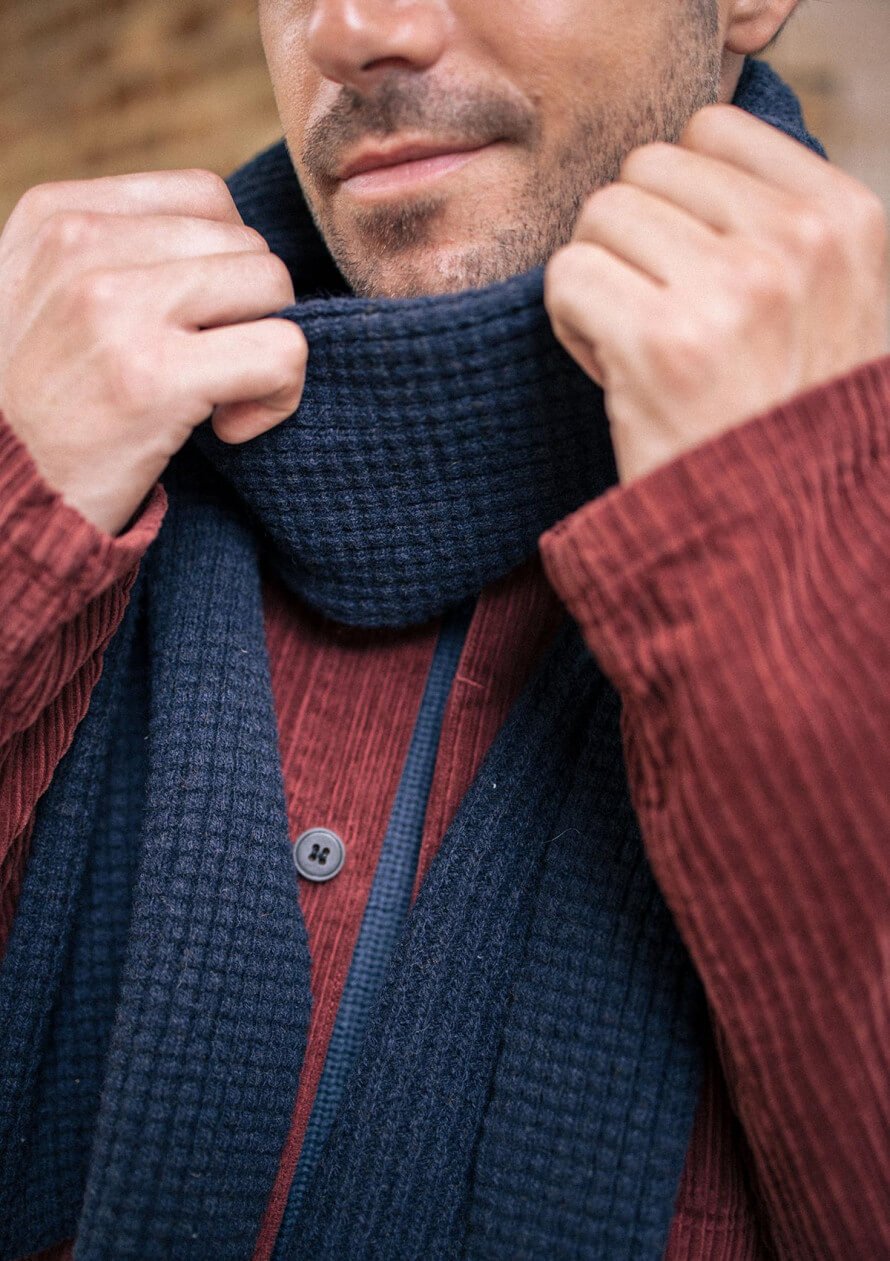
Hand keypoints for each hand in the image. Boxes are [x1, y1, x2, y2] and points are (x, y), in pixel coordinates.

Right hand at [0, 170, 306, 534]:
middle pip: (248, 246)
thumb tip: (229, 237)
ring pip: (273, 288)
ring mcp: (114, 307)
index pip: (207, 198)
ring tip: (217, 399)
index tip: (196, 326)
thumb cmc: (40, 406)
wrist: (3, 496)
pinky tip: (227, 429)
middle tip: (209, 374)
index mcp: (56, 215)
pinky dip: (277, 398)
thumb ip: (115, 250)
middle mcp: (80, 246)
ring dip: (269, 354)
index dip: (227, 266)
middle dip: (251, 315)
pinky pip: (280, 353)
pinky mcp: (152, 378)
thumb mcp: (43, 295)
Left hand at [544, 105, 888, 485]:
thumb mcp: (830, 304)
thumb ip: (780, 223)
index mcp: (847, 218)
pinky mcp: (661, 343)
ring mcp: (733, 290)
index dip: (682, 200)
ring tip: (644, 349)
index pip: (711, 129)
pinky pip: (567, 274)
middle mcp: (798, 242)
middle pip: (645, 168)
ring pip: (599, 215)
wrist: (776, 540)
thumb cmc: (782, 420)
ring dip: (602, 280)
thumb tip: (681, 155)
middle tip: (662, 317)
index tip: (698, 272)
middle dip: (636, 240)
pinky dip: (573, 323)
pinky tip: (615, 372)